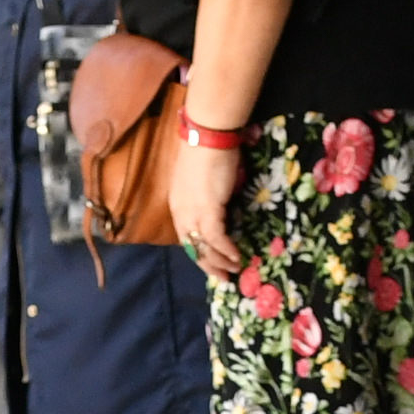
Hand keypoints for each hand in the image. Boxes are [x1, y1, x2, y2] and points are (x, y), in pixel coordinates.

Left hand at [174, 136, 245, 278]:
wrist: (207, 135)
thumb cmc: (207, 150)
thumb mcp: (203, 179)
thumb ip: (207, 197)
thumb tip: (220, 207)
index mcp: (178, 205)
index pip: (186, 236)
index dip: (199, 252)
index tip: (211, 263)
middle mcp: (181, 212)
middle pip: (192, 247)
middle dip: (208, 265)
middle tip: (222, 277)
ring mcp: (193, 212)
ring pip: (203, 247)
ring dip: (219, 261)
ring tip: (233, 269)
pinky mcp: (208, 210)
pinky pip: (216, 239)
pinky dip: (226, 250)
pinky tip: (236, 256)